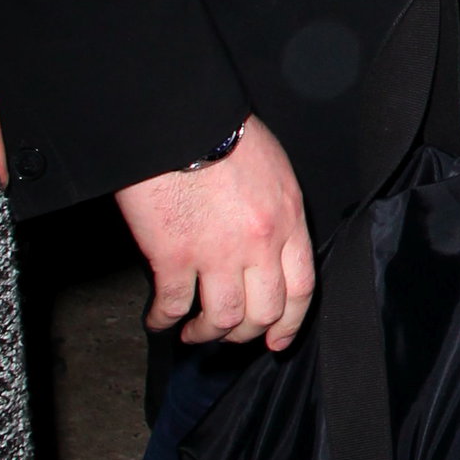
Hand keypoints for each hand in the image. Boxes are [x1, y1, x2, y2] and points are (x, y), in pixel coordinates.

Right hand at [115, 114, 313, 351]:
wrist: (180, 120)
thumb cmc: (223, 132)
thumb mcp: (272, 167)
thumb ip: (275, 207)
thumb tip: (268, 238)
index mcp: (287, 217)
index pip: (301, 286)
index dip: (290, 321)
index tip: (279, 339)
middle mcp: (259, 243)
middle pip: (264, 312)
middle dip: (247, 333)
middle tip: (232, 337)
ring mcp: (217, 254)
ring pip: (222, 319)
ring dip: (207, 333)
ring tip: (193, 333)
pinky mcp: (175, 256)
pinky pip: (173, 305)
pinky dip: (164, 320)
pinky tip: (158, 321)